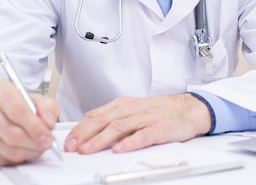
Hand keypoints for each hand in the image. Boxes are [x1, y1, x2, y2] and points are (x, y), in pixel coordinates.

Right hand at [0, 79, 59, 165]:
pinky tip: (25, 148)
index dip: (35, 126)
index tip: (47, 134)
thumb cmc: (16, 104)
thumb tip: (49, 122)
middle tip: (47, 142)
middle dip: (35, 141)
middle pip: (13, 133)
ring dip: (30, 151)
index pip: (17, 110)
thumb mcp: (35, 98)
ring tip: (38, 145)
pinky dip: (21, 157)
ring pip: (10, 149)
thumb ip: (47, 107)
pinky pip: (5, 159)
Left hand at [64, 94, 211, 153]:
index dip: (80, 128)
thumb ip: (113, 119)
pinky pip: (142, 135)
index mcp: (123, 105)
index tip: (68, 140)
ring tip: (88, 149)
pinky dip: (129, 143)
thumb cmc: (159, 112)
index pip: (96, 115)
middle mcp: (132, 109)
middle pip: (103, 120)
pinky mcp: (159, 128)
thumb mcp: (133, 111)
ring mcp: (145, 118)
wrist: (187, 109)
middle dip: (85, 134)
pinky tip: (119, 149)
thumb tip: (89, 132)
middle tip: (72, 146)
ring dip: (101, 139)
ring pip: (119, 127)